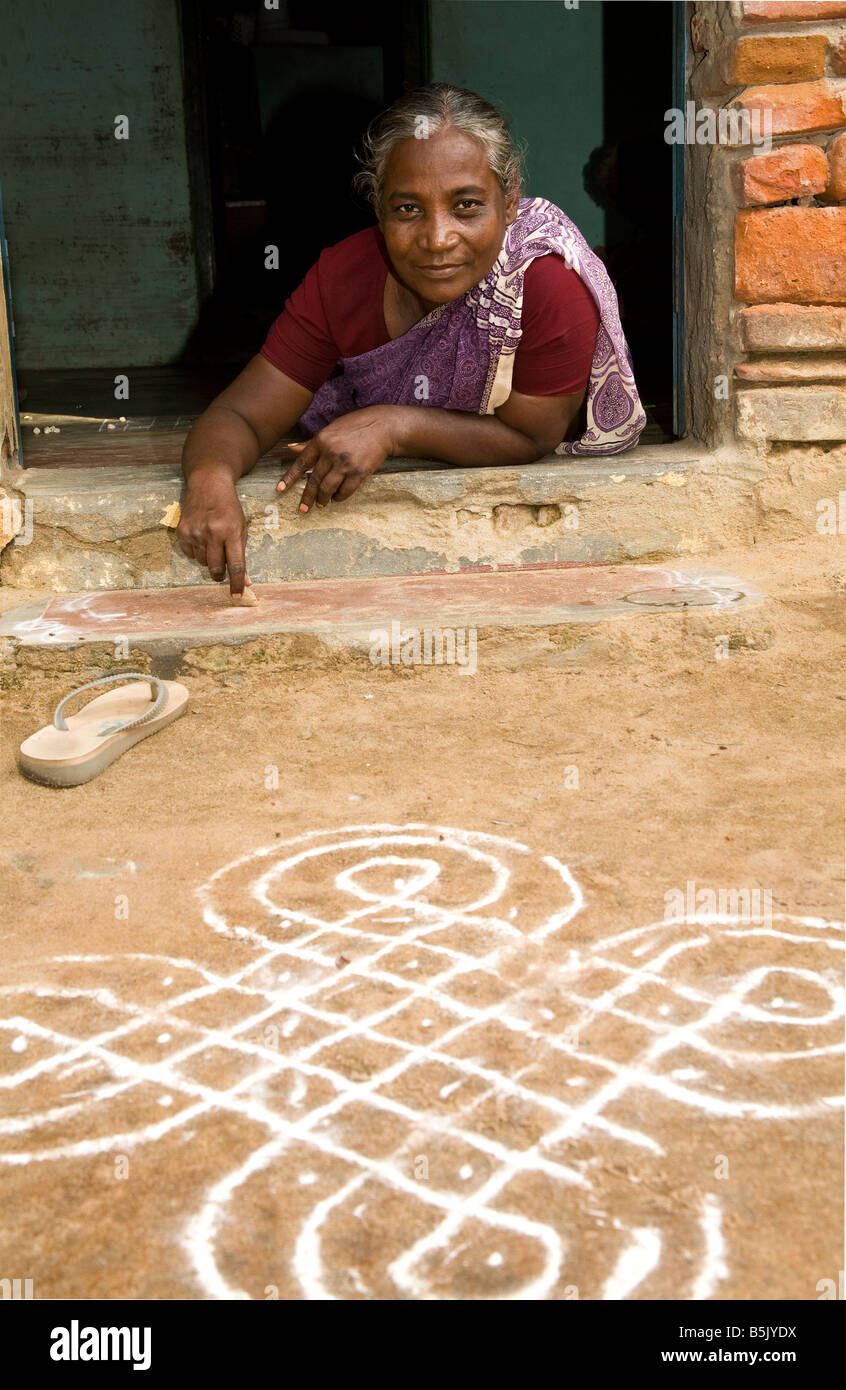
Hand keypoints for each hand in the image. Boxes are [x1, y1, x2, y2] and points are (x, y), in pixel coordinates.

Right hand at [177, 468, 248, 596]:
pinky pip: (190, 554)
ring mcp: (195, 532)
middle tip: (222, 572)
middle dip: (220, 575)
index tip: (237, 596)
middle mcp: (212, 532)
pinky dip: (196, 552)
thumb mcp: (241, 527)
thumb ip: (241, 553)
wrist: (208, 484)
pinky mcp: (182, 531)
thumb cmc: (229, 508)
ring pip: (202, 563)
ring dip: (208, 560)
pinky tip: (200, 537)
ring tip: (212, 543)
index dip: (236, 583)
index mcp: (231, 532)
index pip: (236, 565)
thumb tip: (245, 580)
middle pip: (216, 568)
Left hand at [277, 406, 395, 511]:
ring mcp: (345, 463)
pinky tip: (337, 498)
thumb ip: (311, 442)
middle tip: (303, 509)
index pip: (301, 462)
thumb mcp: (331, 429)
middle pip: (314, 480)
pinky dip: (339, 497)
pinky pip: (345, 491)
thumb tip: (290, 448)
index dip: (290, 477)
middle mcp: (331, 452)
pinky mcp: (359, 472)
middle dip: (307, 497)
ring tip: (321, 504)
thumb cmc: (356, 426)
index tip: (281, 489)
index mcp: (321, 440)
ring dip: (323, 499)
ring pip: (328, 488)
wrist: (383, 427)